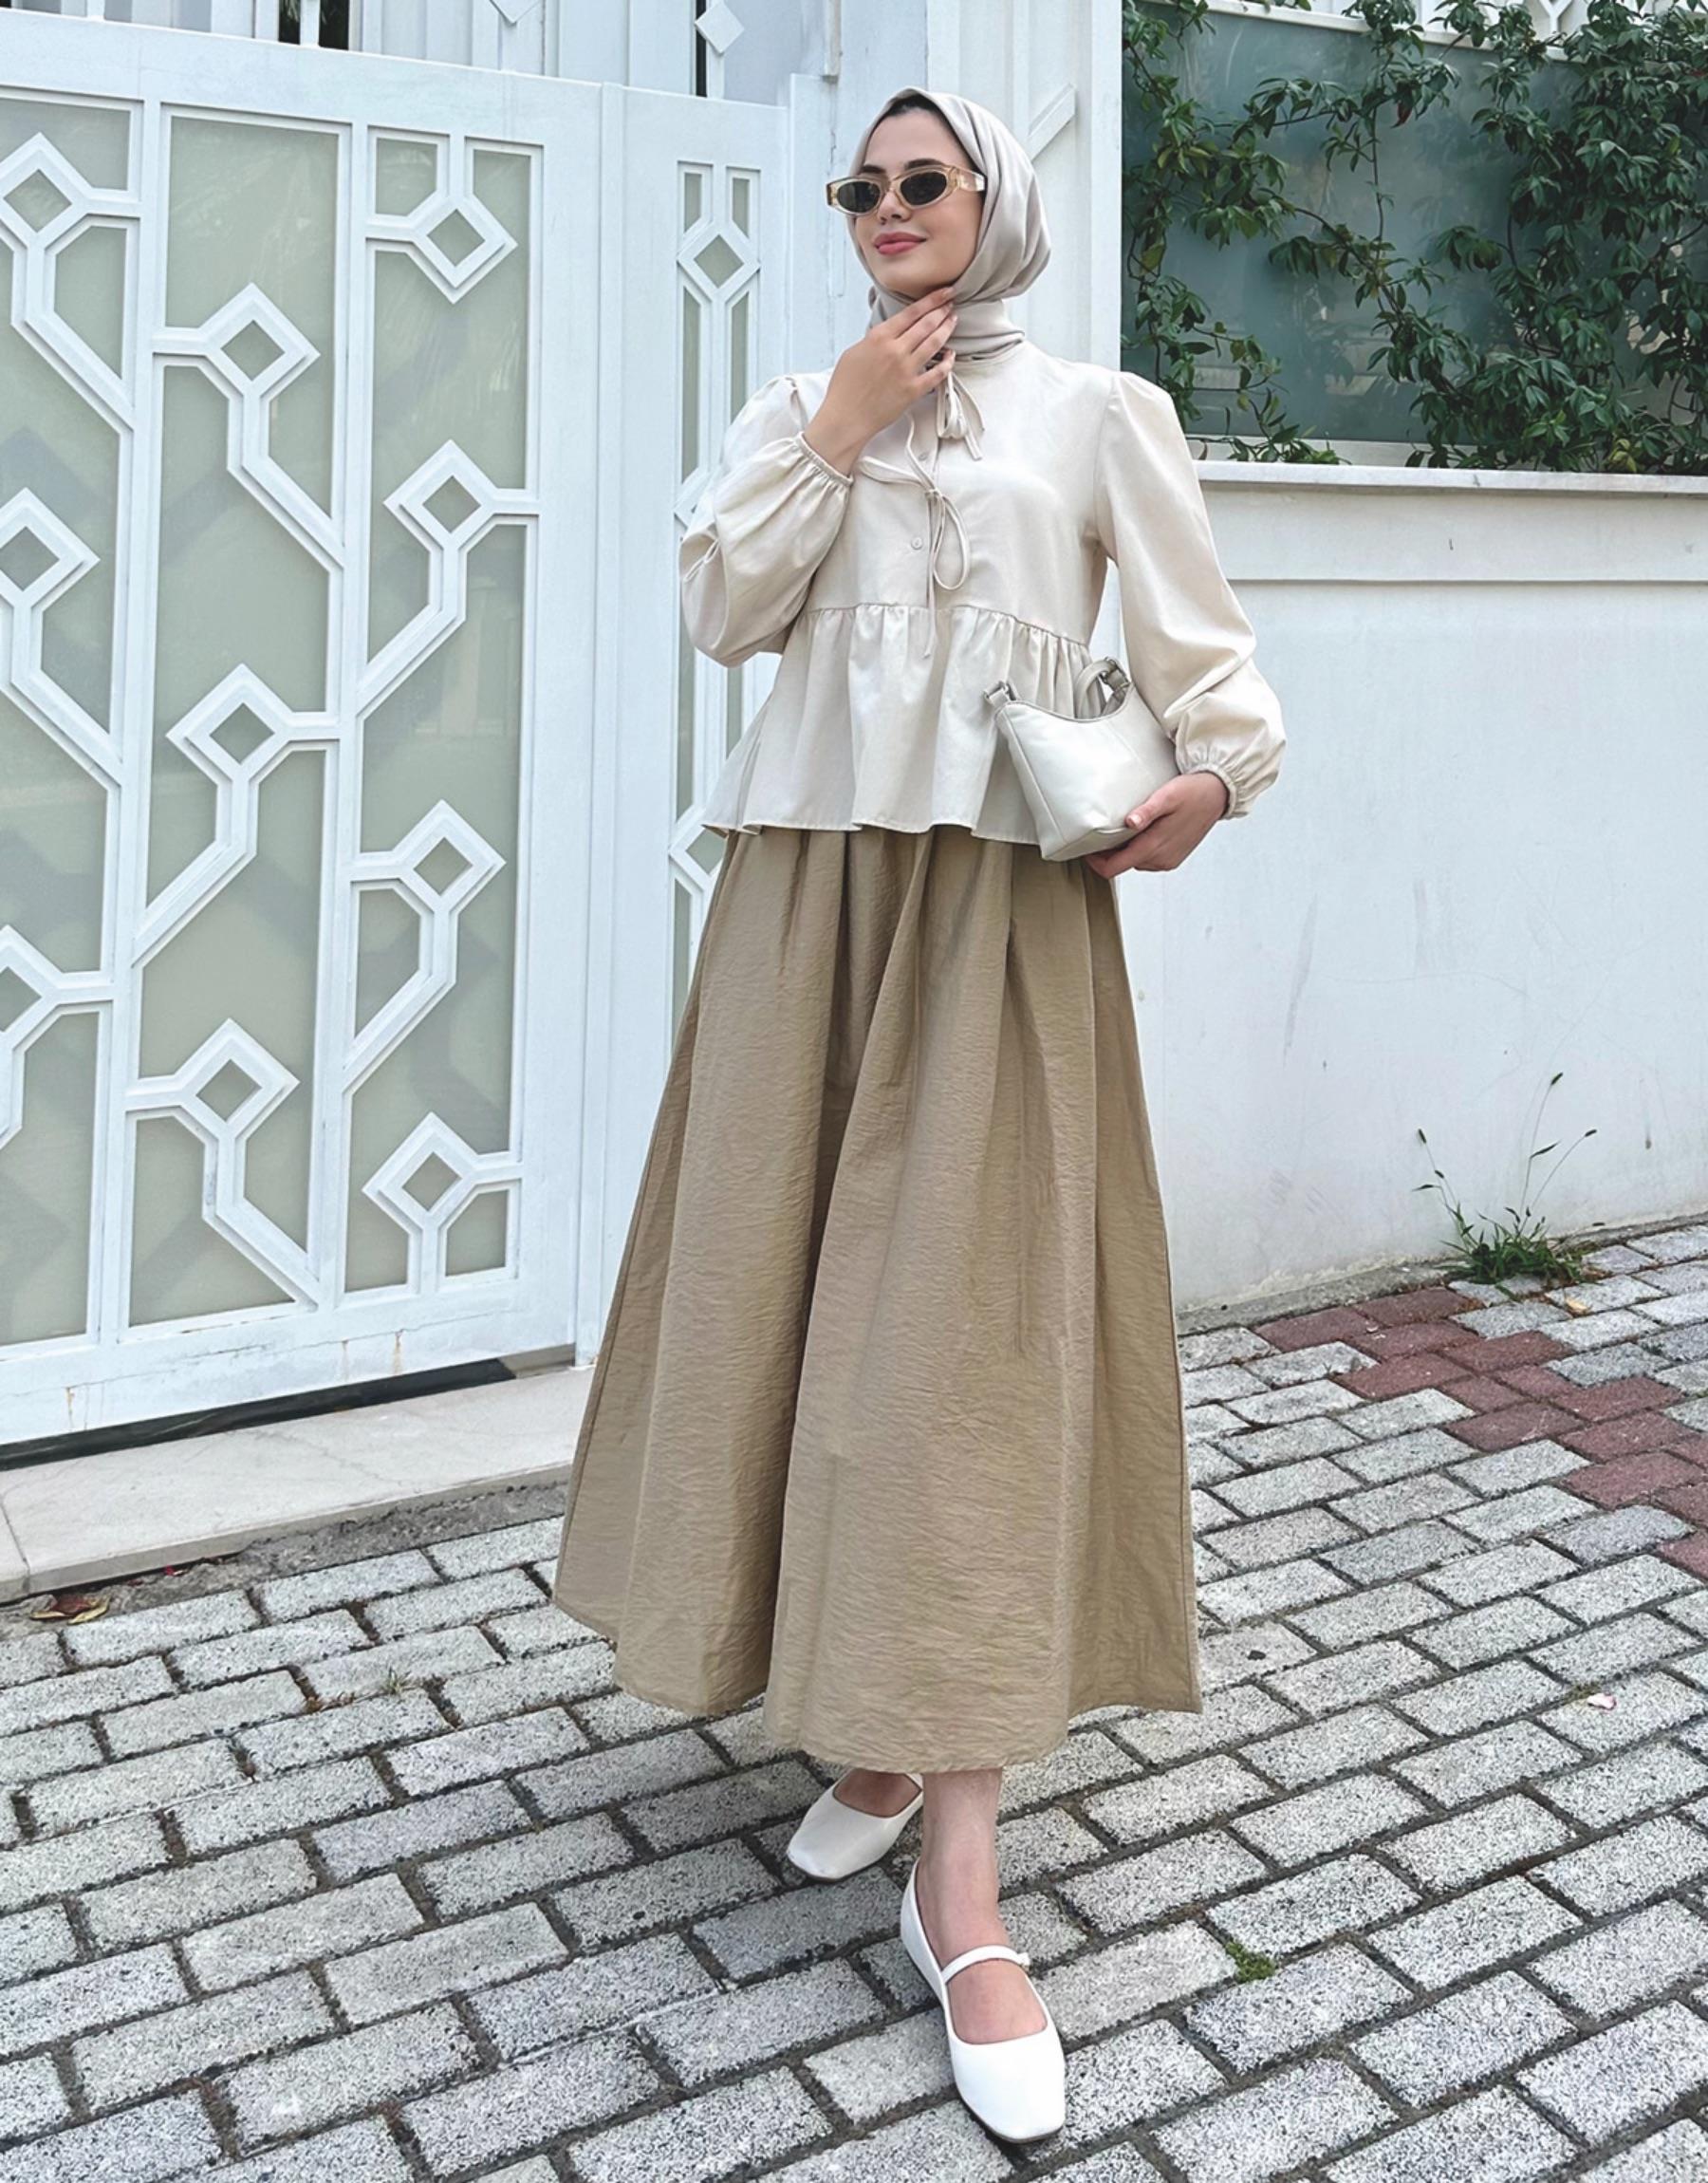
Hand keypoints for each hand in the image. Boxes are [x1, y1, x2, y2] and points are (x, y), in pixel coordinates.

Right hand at [801, 286, 958, 474]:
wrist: (845, 417)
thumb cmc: (845, 388)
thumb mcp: (854, 352)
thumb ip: (874, 340)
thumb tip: (888, 334)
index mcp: (879, 338)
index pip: (911, 312)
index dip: (931, 300)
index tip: (942, 293)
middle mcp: (896, 351)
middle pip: (926, 324)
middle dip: (942, 311)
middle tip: (950, 303)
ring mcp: (906, 371)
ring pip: (935, 343)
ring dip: (947, 330)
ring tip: (953, 321)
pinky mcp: (913, 390)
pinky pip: (937, 374)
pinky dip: (947, 363)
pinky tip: (951, 356)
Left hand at [1083, 771, 1228, 879]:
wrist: (1218, 795)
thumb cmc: (1193, 792)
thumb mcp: (1167, 796)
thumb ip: (1147, 811)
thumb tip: (1130, 822)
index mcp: (1155, 846)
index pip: (1114, 868)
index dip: (1096, 862)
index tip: (1087, 848)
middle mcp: (1161, 859)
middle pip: (1122, 866)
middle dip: (1109, 854)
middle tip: (1102, 834)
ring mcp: (1168, 861)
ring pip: (1135, 863)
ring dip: (1125, 851)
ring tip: (1120, 831)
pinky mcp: (1173, 858)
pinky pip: (1148, 860)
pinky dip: (1139, 850)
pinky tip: (1140, 833)